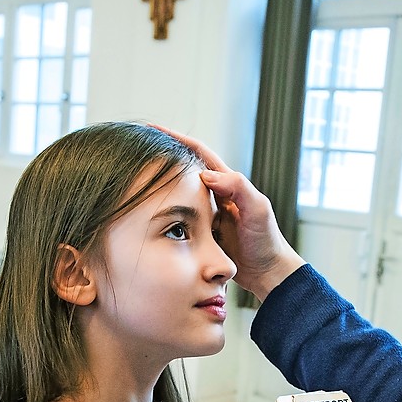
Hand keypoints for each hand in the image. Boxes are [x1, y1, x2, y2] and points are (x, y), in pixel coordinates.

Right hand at [152, 125, 305, 300]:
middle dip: (161, 157)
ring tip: (134, 177)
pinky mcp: (200, 231)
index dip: (176, 139)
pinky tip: (147, 211)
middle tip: (136, 150)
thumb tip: (206, 175)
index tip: (152, 129)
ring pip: (177, 193)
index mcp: (227, 182)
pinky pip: (177, 217)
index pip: (197, 152)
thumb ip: (238, 187)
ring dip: (158, 185)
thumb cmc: (266, 240)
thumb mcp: (257, 209)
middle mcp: (214, 194)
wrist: (267, 272)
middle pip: (183, 169)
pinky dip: (163, 212)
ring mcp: (205, 213)